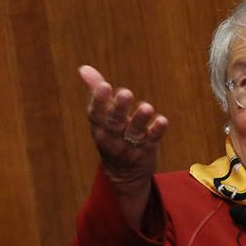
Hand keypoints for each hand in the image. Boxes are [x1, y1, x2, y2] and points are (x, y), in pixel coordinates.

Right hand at [79, 65, 168, 226]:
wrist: (124, 176)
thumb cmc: (112, 137)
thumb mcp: (102, 118)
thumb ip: (96, 91)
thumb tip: (84, 68)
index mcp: (99, 127)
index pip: (96, 114)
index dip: (99, 101)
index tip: (104, 86)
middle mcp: (112, 137)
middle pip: (114, 122)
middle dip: (119, 108)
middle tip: (125, 93)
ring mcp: (130, 146)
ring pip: (134, 132)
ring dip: (140, 119)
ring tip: (147, 107)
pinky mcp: (147, 150)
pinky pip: (152, 141)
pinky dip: (157, 131)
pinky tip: (162, 121)